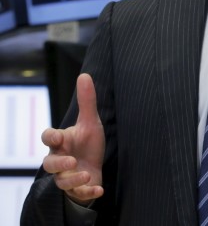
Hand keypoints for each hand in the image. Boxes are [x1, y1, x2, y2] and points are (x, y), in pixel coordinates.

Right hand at [41, 73, 104, 204]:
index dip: (51, 137)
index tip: (58, 136)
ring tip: (85, 174)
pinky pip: (79, 193)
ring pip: (61, 182)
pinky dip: (88, 192)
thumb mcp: (90, 122)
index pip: (48, 137)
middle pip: (49, 164)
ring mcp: (67, 176)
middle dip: (58, 163)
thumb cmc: (87, 144)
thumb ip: (87, 101)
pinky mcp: (78, 189)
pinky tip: (99, 189)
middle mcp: (60, 160)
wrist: (94, 166)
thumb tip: (84, 74)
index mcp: (61, 142)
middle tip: (71, 161)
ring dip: (73, 179)